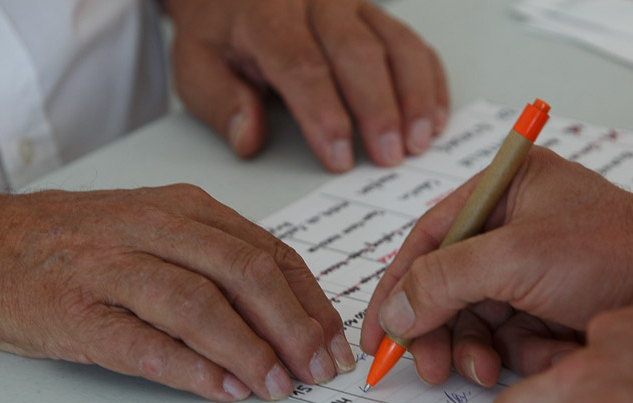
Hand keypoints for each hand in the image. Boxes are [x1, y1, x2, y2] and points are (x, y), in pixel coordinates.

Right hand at [0, 185, 354, 400]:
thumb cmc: (80, 243)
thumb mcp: (158, 229)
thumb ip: (219, 262)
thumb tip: (291, 320)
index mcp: (184, 209)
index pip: (271, 252)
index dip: (311, 302)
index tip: (334, 343)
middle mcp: (154, 230)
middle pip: (246, 274)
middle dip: (294, 327)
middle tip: (319, 370)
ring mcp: (113, 269)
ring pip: (200, 305)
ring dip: (249, 351)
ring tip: (278, 385)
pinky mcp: (77, 312)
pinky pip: (144, 343)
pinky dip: (189, 369)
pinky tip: (221, 390)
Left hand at [166, 0, 448, 170]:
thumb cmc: (221, 33)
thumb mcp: (197, 65)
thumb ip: (219, 102)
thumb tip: (248, 138)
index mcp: (266, 15)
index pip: (301, 65)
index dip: (324, 114)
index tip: (338, 157)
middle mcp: (316, 2)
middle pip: (357, 52)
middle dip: (378, 108)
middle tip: (389, 156)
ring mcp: (353, 5)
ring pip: (394, 43)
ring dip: (414, 95)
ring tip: (420, 142)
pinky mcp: (377, 15)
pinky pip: (413, 42)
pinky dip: (430, 81)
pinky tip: (435, 119)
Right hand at [360, 146, 632, 384]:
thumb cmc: (614, 252)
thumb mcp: (516, 258)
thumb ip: (444, 280)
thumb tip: (393, 311)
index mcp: (501, 189)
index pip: (427, 240)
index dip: (395, 289)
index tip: (376, 334)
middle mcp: (512, 226)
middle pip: (446, 287)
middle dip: (438, 332)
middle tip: (428, 368)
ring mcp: (531, 269)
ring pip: (476, 321)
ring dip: (479, 351)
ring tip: (489, 372)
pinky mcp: (551, 306)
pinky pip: (513, 339)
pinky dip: (525, 355)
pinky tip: (552, 355)